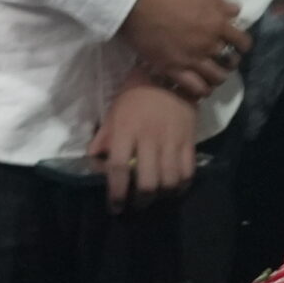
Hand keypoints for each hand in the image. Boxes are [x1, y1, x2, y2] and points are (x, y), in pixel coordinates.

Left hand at [87, 81, 198, 212]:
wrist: (169, 75)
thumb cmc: (136, 92)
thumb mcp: (115, 110)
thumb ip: (105, 136)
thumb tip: (94, 159)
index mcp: (127, 129)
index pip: (120, 167)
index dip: (117, 192)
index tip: (115, 207)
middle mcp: (150, 138)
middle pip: (148, 181)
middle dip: (141, 200)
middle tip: (137, 205)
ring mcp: (172, 140)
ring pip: (169, 180)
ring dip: (161, 195)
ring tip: (155, 197)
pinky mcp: (189, 140)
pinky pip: (187, 171)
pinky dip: (181, 185)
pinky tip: (174, 188)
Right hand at [119, 0, 248, 97]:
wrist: (135, 0)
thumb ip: (218, 2)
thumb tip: (235, 11)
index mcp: (216, 22)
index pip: (242, 41)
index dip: (242, 44)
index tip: (237, 44)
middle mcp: (208, 44)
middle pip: (230, 62)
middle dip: (230, 61)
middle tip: (223, 59)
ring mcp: (192, 59)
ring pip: (217, 78)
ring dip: (218, 77)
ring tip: (211, 73)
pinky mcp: (173, 70)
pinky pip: (196, 89)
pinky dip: (201, 89)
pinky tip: (198, 85)